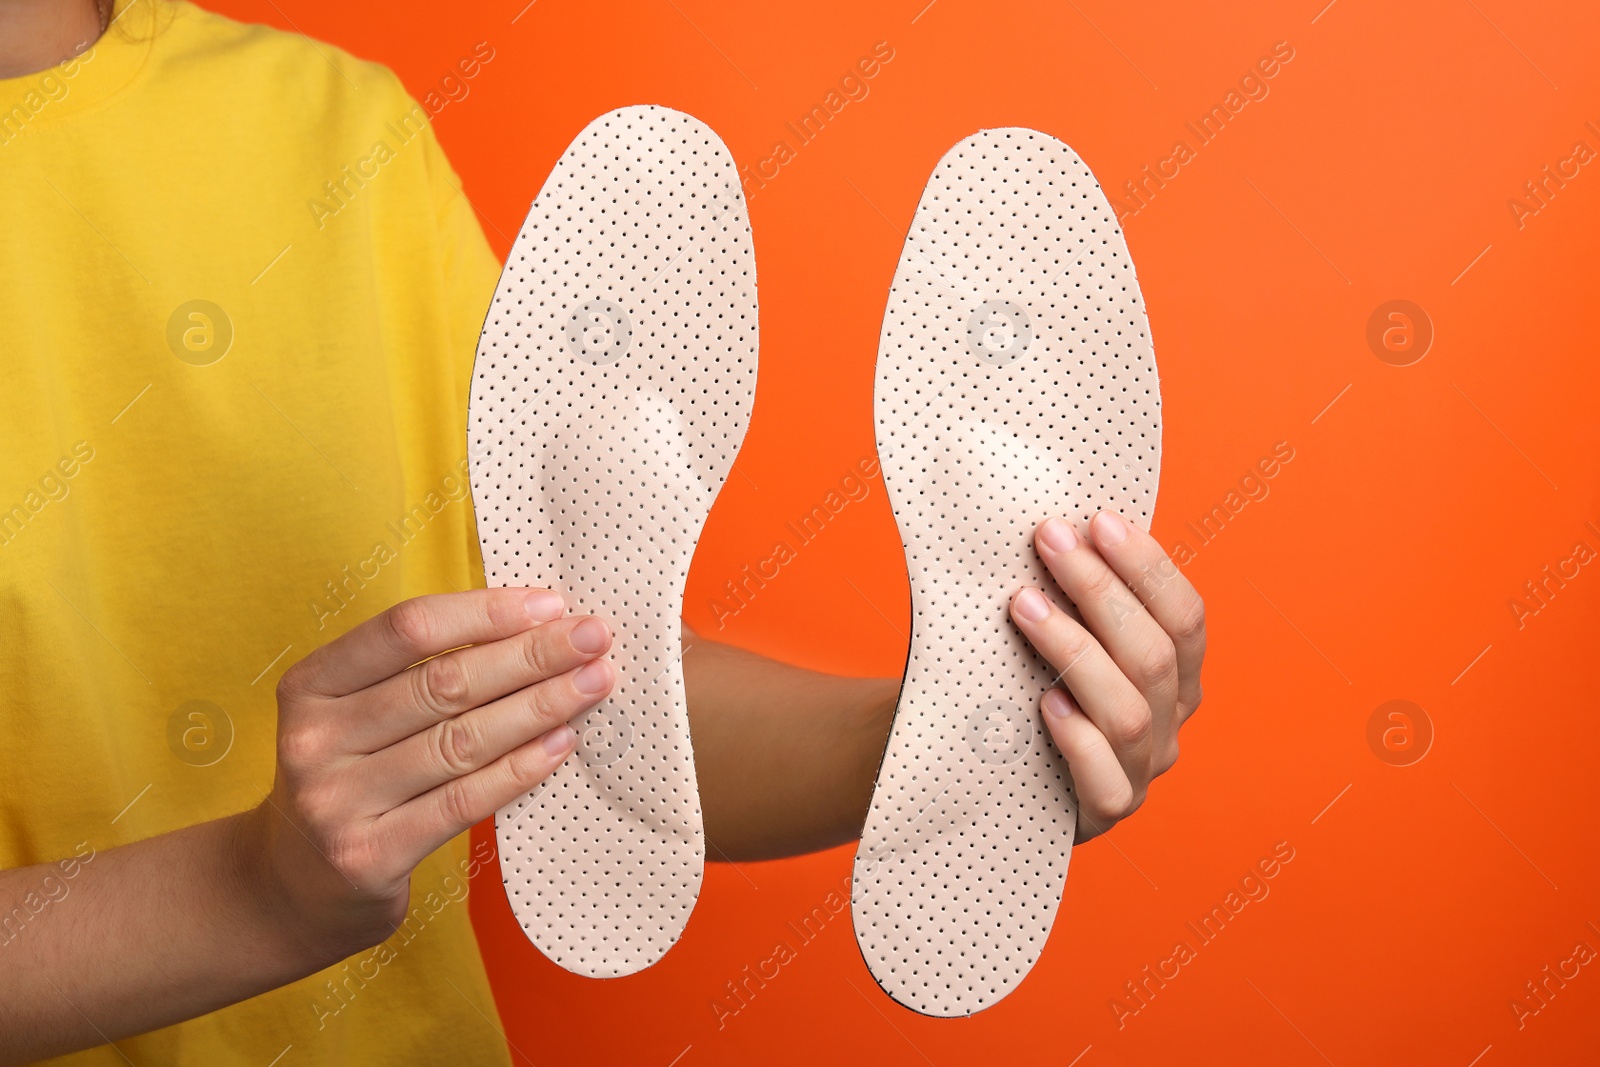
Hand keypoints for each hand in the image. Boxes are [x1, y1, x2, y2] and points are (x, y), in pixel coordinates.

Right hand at [238, 587, 615, 958]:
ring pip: (461, 741)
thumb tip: (530, 626)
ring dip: (540, 706)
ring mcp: (337, 801)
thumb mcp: (353, 715)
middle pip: (444, 683)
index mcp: (311, 685)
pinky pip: (462, 802)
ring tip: (595, 683)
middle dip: (530, 655)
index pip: (408, 630)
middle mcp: (315, 739)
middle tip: (594, 637)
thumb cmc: (349, 779)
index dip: (485, 612)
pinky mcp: (369, 856)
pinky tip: (561, 743)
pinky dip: (520, 769)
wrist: (288, 890)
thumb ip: (417, 673)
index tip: (549, 604)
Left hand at [1009, 511, 1205, 842]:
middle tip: (1049, 541)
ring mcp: (1140, 774)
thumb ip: (1072, 596)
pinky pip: (1104, 781)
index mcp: (1176, 678)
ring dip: (1076, 650)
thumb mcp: (1055, 639)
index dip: (1149, 567)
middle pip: (1155, 655)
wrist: (983, 775)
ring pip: (1128, 712)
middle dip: (1101, 590)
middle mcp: (1169, 726)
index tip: (1098, 520)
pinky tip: (1043, 702)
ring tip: (1024, 606)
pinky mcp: (1101, 815)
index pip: (1186, 617)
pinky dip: (1077, 739)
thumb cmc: (1021, 688)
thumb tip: (1052, 520)